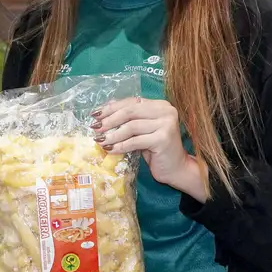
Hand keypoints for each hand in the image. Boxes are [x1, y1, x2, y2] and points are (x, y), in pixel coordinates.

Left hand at [93, 97, 208, 200]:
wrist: (177, 169)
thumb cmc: (157, 151)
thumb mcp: (142, 132)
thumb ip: (130, 120)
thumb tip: (103, 113)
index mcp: (160, 105)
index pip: (131, 102)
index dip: (112, 107)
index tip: (95, 115)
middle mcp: (166, 111)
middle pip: (130, 112)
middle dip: (109, 120)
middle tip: (95, 128)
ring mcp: (166, 124)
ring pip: (131, 127)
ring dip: (113, 135)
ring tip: (100, 141)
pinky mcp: (164, 138)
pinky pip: (135, 141)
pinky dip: (121, 146)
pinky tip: (110, 150)